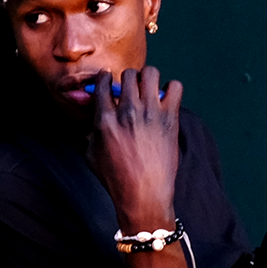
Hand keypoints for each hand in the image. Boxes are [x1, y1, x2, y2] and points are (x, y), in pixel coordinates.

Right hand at [86, 66, 182, 229]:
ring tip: (149, 91)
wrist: (143, 195)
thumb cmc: (116, 179)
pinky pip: (175, 87)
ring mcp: (150, 113)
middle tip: (132, 90)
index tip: (108, 80)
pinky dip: (171, 90)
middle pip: (128, 74)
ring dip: (148, 79)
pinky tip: (166, 101)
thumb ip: (92, 132)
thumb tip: (95, 117)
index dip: (105, 78)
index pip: (103, 83)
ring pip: (151, 73)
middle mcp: (127, 112)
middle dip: (128, 79)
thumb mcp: (91, 155)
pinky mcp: (170, 118)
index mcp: (105, 120)